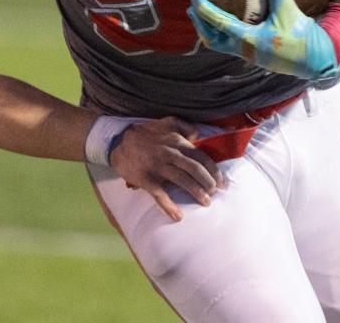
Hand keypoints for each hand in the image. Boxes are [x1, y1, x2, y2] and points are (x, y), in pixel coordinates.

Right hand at [109, 117, 224, 219]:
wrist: (118, 142)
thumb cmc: (145, 133)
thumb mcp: (164, 122)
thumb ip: (183, 125)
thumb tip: (198, 134)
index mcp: (176, 141)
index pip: (200, 157)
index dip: (213, 170)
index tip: (221, 181)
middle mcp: (169, 154)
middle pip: (195, 170)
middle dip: (208, 183)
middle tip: (214, 193)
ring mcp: (158, 168)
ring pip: (182, 181)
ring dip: (196, 193)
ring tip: (206, 202)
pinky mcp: (146, 180)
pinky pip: (160, 196)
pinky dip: (170, 208)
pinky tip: (178, 216)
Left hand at [187, 0, 339, 79]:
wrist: (317, 61)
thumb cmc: (302, 36)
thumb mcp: (288, 8)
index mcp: (248, 39)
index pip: (218, 23)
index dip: (204, 9)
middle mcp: (244, 50)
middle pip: (212, 39)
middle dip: (200, 24)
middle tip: (193, 8)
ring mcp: (249, 56)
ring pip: (221, 46)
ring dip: (210, 31)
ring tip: (204, 17)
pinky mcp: (256, 56)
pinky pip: (232, 46)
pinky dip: (223, 35)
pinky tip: (227, 24)